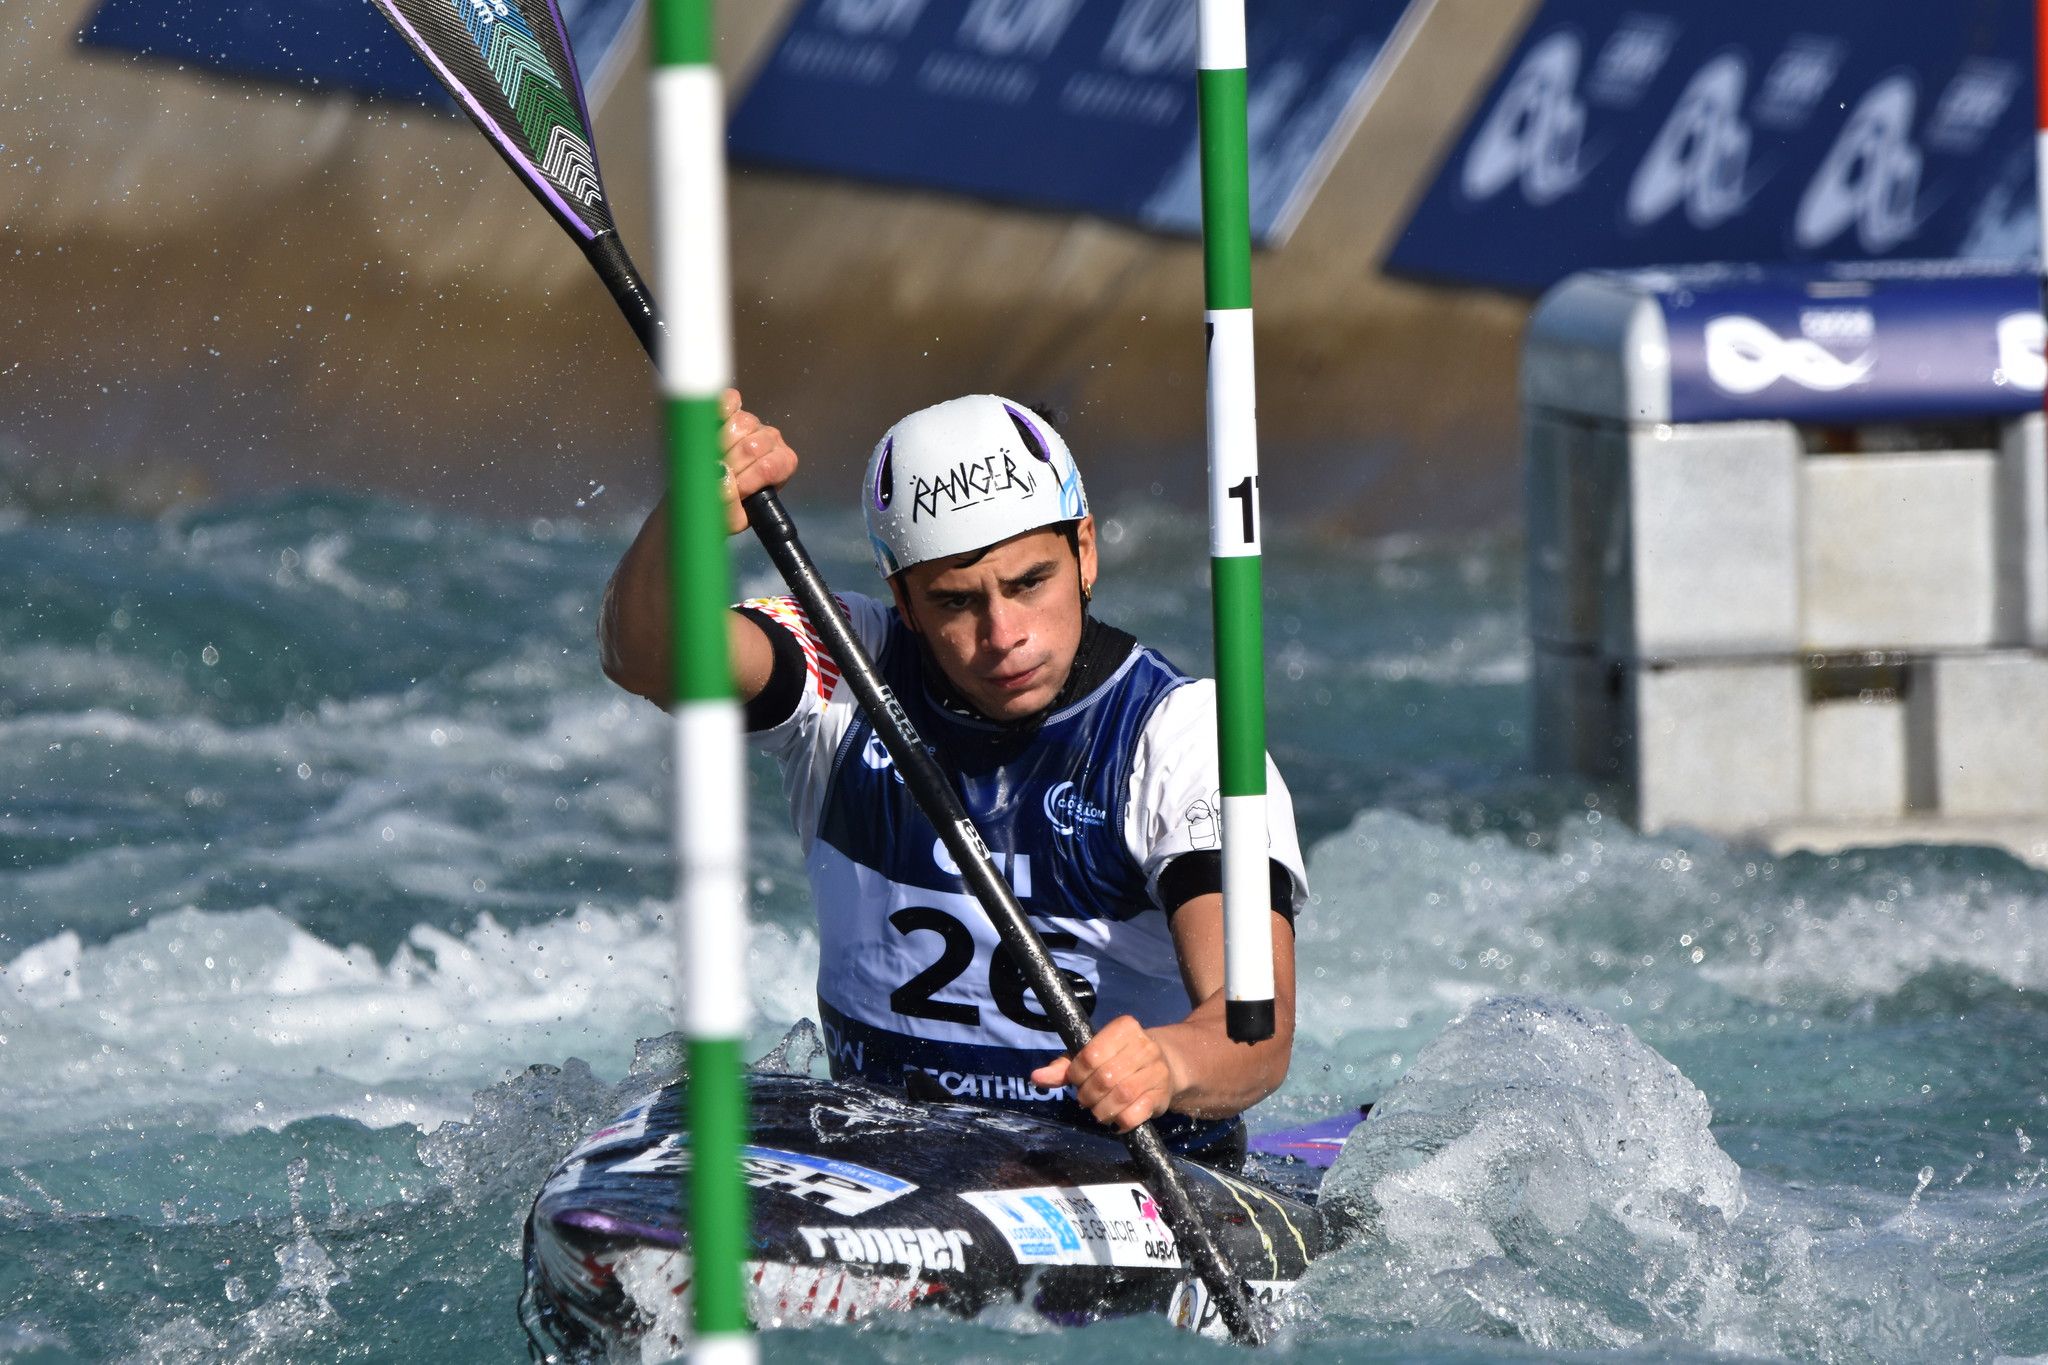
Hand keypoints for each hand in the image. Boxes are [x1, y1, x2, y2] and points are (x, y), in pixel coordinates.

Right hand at [717, 388, 797, 534]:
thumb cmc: (721, 507)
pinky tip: (711, 424)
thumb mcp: (730, 519)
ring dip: (720, 444)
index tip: (734, 492)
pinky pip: (729, 401)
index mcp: (782, 464)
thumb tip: (723, 473)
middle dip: (731, 465)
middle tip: (716, 477)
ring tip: (711, 459)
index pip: (770, 466)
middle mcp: (771, 440)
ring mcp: (751, 422)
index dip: (749, 480)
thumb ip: (730, 504)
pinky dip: (721, 409)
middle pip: (753, 446)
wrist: (698, 493)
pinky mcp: (731, 408)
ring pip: (741, 424)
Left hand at [1030, 1015, 1177, 1132]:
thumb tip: (1036, 1078)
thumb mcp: (1092, 1054)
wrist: (1166, 1063)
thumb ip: (1064, 1066)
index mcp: (1124, 1028)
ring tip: (1098, 1111)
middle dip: (1088, 1095)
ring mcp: (1157, 1070)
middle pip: (1105, 1078)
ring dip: (1102, 1110)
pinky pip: (1137, 1114)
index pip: (1091, 1054)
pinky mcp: (1163, 1095)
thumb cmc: (1119, 1058)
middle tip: (1085, 1100)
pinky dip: (1120, 1121)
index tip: (1076, 1080)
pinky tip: (1115, 1120)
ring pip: (1121, 1096)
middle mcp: (1144, 1045)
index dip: (1077, 1074)